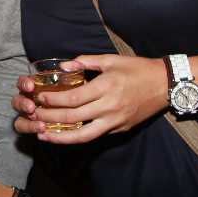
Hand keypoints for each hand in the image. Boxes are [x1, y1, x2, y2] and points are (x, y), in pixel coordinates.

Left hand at [11, 53, 167, 142]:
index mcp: (106, 87)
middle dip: (49, 118)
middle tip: (33, 116)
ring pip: (83, 136)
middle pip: (73, 118)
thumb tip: (63, 66)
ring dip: (60, 137)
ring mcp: (115, 122)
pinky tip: (63, 136)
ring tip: (42, 135)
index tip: (39, 98)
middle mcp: (109, 107)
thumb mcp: (111, 59)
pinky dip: (77, 137)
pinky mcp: (119, 130)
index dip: (53, 100)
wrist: (164, 85)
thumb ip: (85, 62)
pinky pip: (95, 136)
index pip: (73, 98)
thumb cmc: (137, 69)